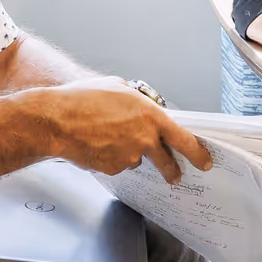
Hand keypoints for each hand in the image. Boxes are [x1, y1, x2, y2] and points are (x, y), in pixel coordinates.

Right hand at [33, 77, 214, 183]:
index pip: (185, 140)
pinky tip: (95, 144)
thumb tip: (142, 106)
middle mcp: (144, 140)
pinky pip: (116, 164)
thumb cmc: (82, 99)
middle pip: (166, 162)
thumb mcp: (117, 87)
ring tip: (104, 136)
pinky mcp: (112, 169)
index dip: (198, 153)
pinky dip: (110, 157)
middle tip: (174, 175)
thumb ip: (137, 100)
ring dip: (126, 152)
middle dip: (172, 170)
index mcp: (151, 117)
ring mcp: (128, 157)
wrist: (56, 120)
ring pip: (135, 159)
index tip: (204, 161)